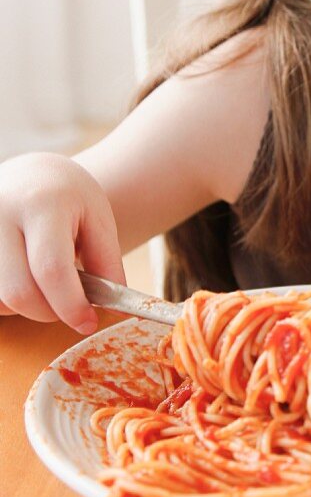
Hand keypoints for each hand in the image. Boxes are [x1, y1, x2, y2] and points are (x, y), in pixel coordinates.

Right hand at [0, 152, 124, 332]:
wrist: (33, 174)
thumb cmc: (69, 198)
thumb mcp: (99, 220)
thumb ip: (107, 263)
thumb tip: (114, 309)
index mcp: (41, 204)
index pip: (50, 268)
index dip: (70, 304)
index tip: (87, 322)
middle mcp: (0, 213)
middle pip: (18, 291)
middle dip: (48, 312)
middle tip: (68, 303)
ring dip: (25, 306)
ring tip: (42, 280)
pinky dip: (6, 299)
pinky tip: (22, 278)